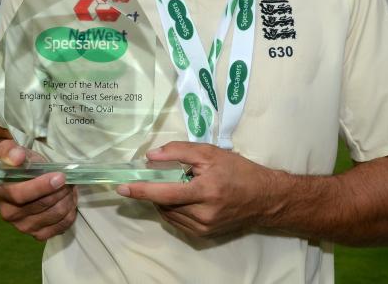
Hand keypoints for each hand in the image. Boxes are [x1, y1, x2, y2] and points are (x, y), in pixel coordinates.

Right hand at [0, 140, 77, 240]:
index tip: (61, 176)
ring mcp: (23, 226)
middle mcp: (9, 214)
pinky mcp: (37, 234)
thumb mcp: (6, 149)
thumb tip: (17, 157)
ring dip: (68, 199)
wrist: (6, 181)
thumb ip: (9, 150)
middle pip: (43, 205)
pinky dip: (70, 212)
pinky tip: (69, 199)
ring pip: (55, 215)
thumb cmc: (10, 163)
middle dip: (61, 190)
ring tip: (69, 186)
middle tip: (69, 177)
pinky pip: (61, 227)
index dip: (42, 187)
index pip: (20, 195)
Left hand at [116, 142, 278, 237]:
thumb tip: (150, 156)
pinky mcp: (204, 235)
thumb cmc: (238, 171)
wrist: (265, 199)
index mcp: (205, 191)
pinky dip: (173, 208)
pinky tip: (184, 197)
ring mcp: (204, 228)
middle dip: (155, 190)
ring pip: (169, 214)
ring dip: (164, 200)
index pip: (166, 193)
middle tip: (159, 174)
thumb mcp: (210, 153)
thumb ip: (179, 151)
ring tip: (180, 184)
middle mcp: (203, 214)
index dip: (142, 191)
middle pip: (165, 203)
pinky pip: (178, 221)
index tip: (122, 188)